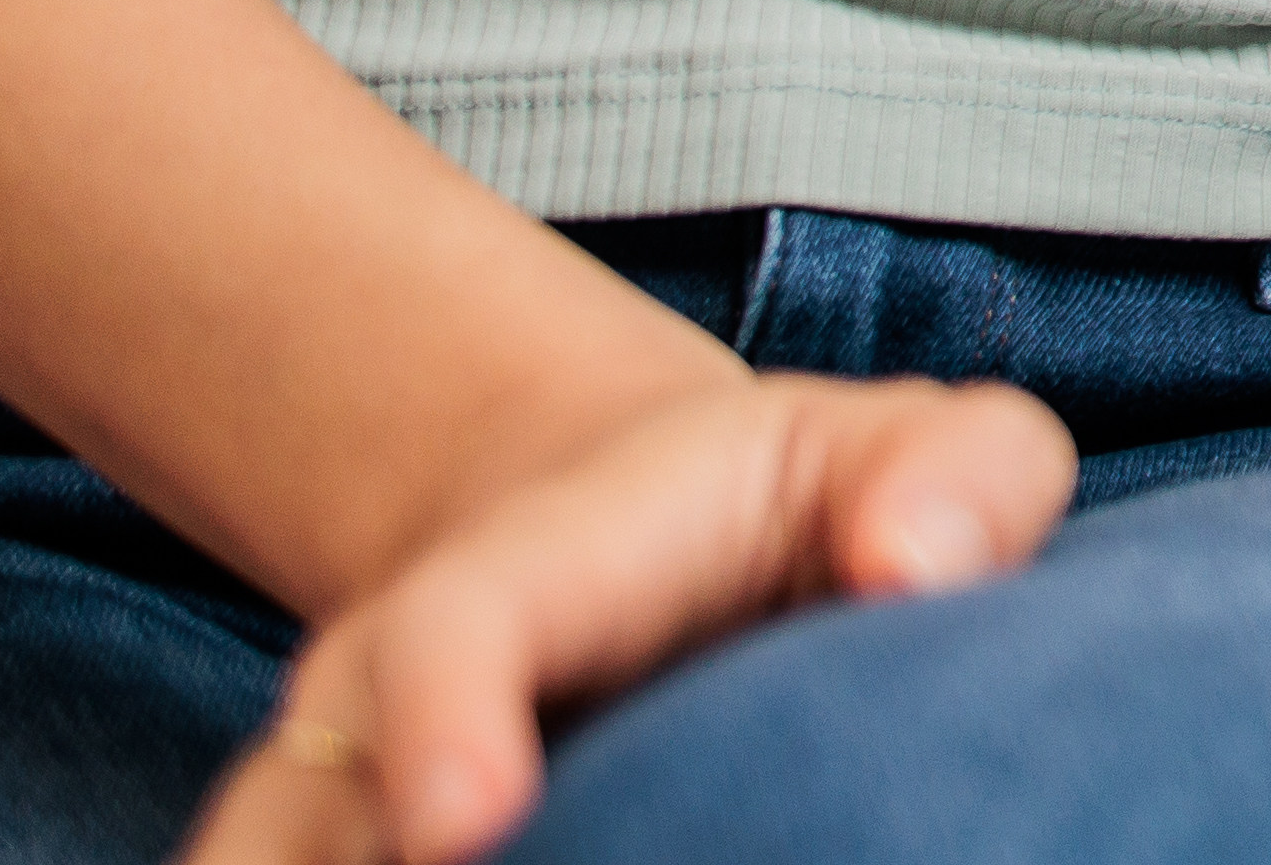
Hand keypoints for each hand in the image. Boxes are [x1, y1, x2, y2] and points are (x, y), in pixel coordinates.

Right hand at [174, 361, 1069, 861]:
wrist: (673, 557)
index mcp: (522, 574)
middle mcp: (382, 707)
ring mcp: (349, 820)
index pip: (447, 633)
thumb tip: (914, 561)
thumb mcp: (907, 449)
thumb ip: (959, 474)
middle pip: (311, 813)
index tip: (465, 820)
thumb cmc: (815, 510)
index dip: (435, 720)